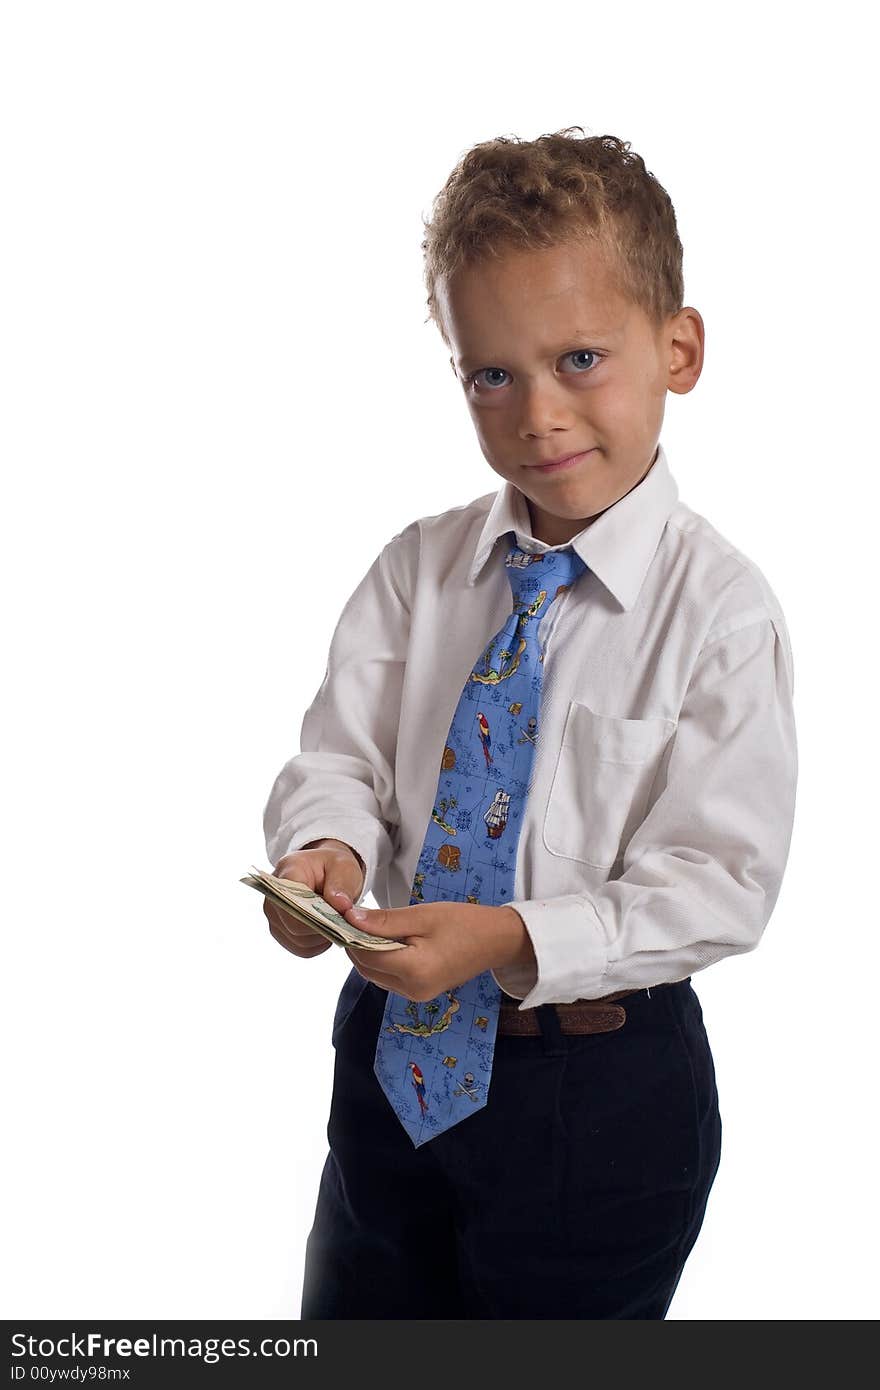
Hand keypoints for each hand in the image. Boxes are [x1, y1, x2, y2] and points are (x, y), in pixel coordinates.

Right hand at [264, 839, 364, 958]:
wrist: (325, 872)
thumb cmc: (332, 867)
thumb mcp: (344, 866)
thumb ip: (342, 883)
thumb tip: (341, 906)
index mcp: (288, 871)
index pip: (292, 901)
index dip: (314, 914)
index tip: (337, 915)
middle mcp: (274, 895)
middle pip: (295, 926)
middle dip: (322, 927)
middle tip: (342, 921)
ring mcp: (274, 915)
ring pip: (298, 941)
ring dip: (321, 938)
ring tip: (335, 923)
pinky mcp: (280, 931)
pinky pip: (300, 949)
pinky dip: (318, 945)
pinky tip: (328, 932)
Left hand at [329, 896, 531, 1000]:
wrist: (497, 941)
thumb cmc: (464, 923)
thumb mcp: (422, 915)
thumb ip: (384, 920)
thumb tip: (349, 917)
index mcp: (413, 971)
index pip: (366, 954)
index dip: (349, 934)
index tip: (340, 912)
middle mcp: (411, 990)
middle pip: (367, 967)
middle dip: (354, 944)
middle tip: (349, 916)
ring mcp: (416, 995)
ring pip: (375, 974)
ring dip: (367, 952)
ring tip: (366, 924)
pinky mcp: (420, 992)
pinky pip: (389, 977)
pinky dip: (381, 959)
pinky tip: (384, 939)